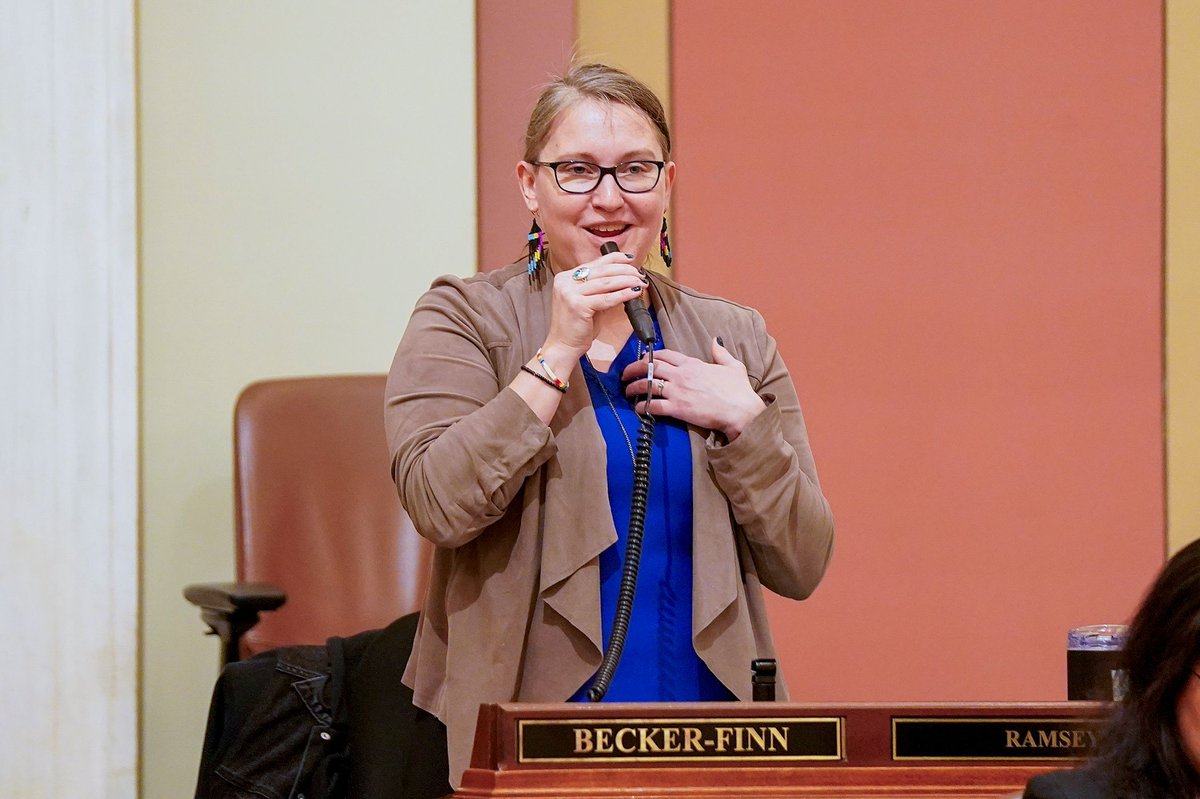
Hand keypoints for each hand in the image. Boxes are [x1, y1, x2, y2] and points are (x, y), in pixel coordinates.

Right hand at [541, 251, 648, 361]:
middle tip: (640, 275)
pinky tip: (633, 293)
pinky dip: (622, 294)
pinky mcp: (577, 305)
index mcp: (566, 277)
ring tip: (640, 283)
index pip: (595, 262)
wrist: (563, 346)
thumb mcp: (587, 302)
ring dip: (627, 281)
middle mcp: (566, 282)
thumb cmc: (576, 326)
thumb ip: (601, 289)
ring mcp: (570, 293)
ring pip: (606, 282)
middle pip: (602, 270)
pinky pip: (606, 298)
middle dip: (625, 271)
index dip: (615, 258)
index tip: (631, 259)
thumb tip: (624, 280)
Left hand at [622, 338, 766, 439]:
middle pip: (650, 367)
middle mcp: (681, 375)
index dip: (650, 356)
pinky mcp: (678, 408)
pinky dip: (643, 407)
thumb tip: (715, 340)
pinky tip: (638, 408)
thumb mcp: (733, 365)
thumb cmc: (739, 390)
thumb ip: (720, 352)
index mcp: (692, 363)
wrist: (741, 411)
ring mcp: (678, 391)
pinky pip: (654, 406)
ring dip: (633, 388)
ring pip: (647, 385)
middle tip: (625, 374)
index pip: (665, 354)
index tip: (642, 359)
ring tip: (627, 392)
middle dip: (633, 368)